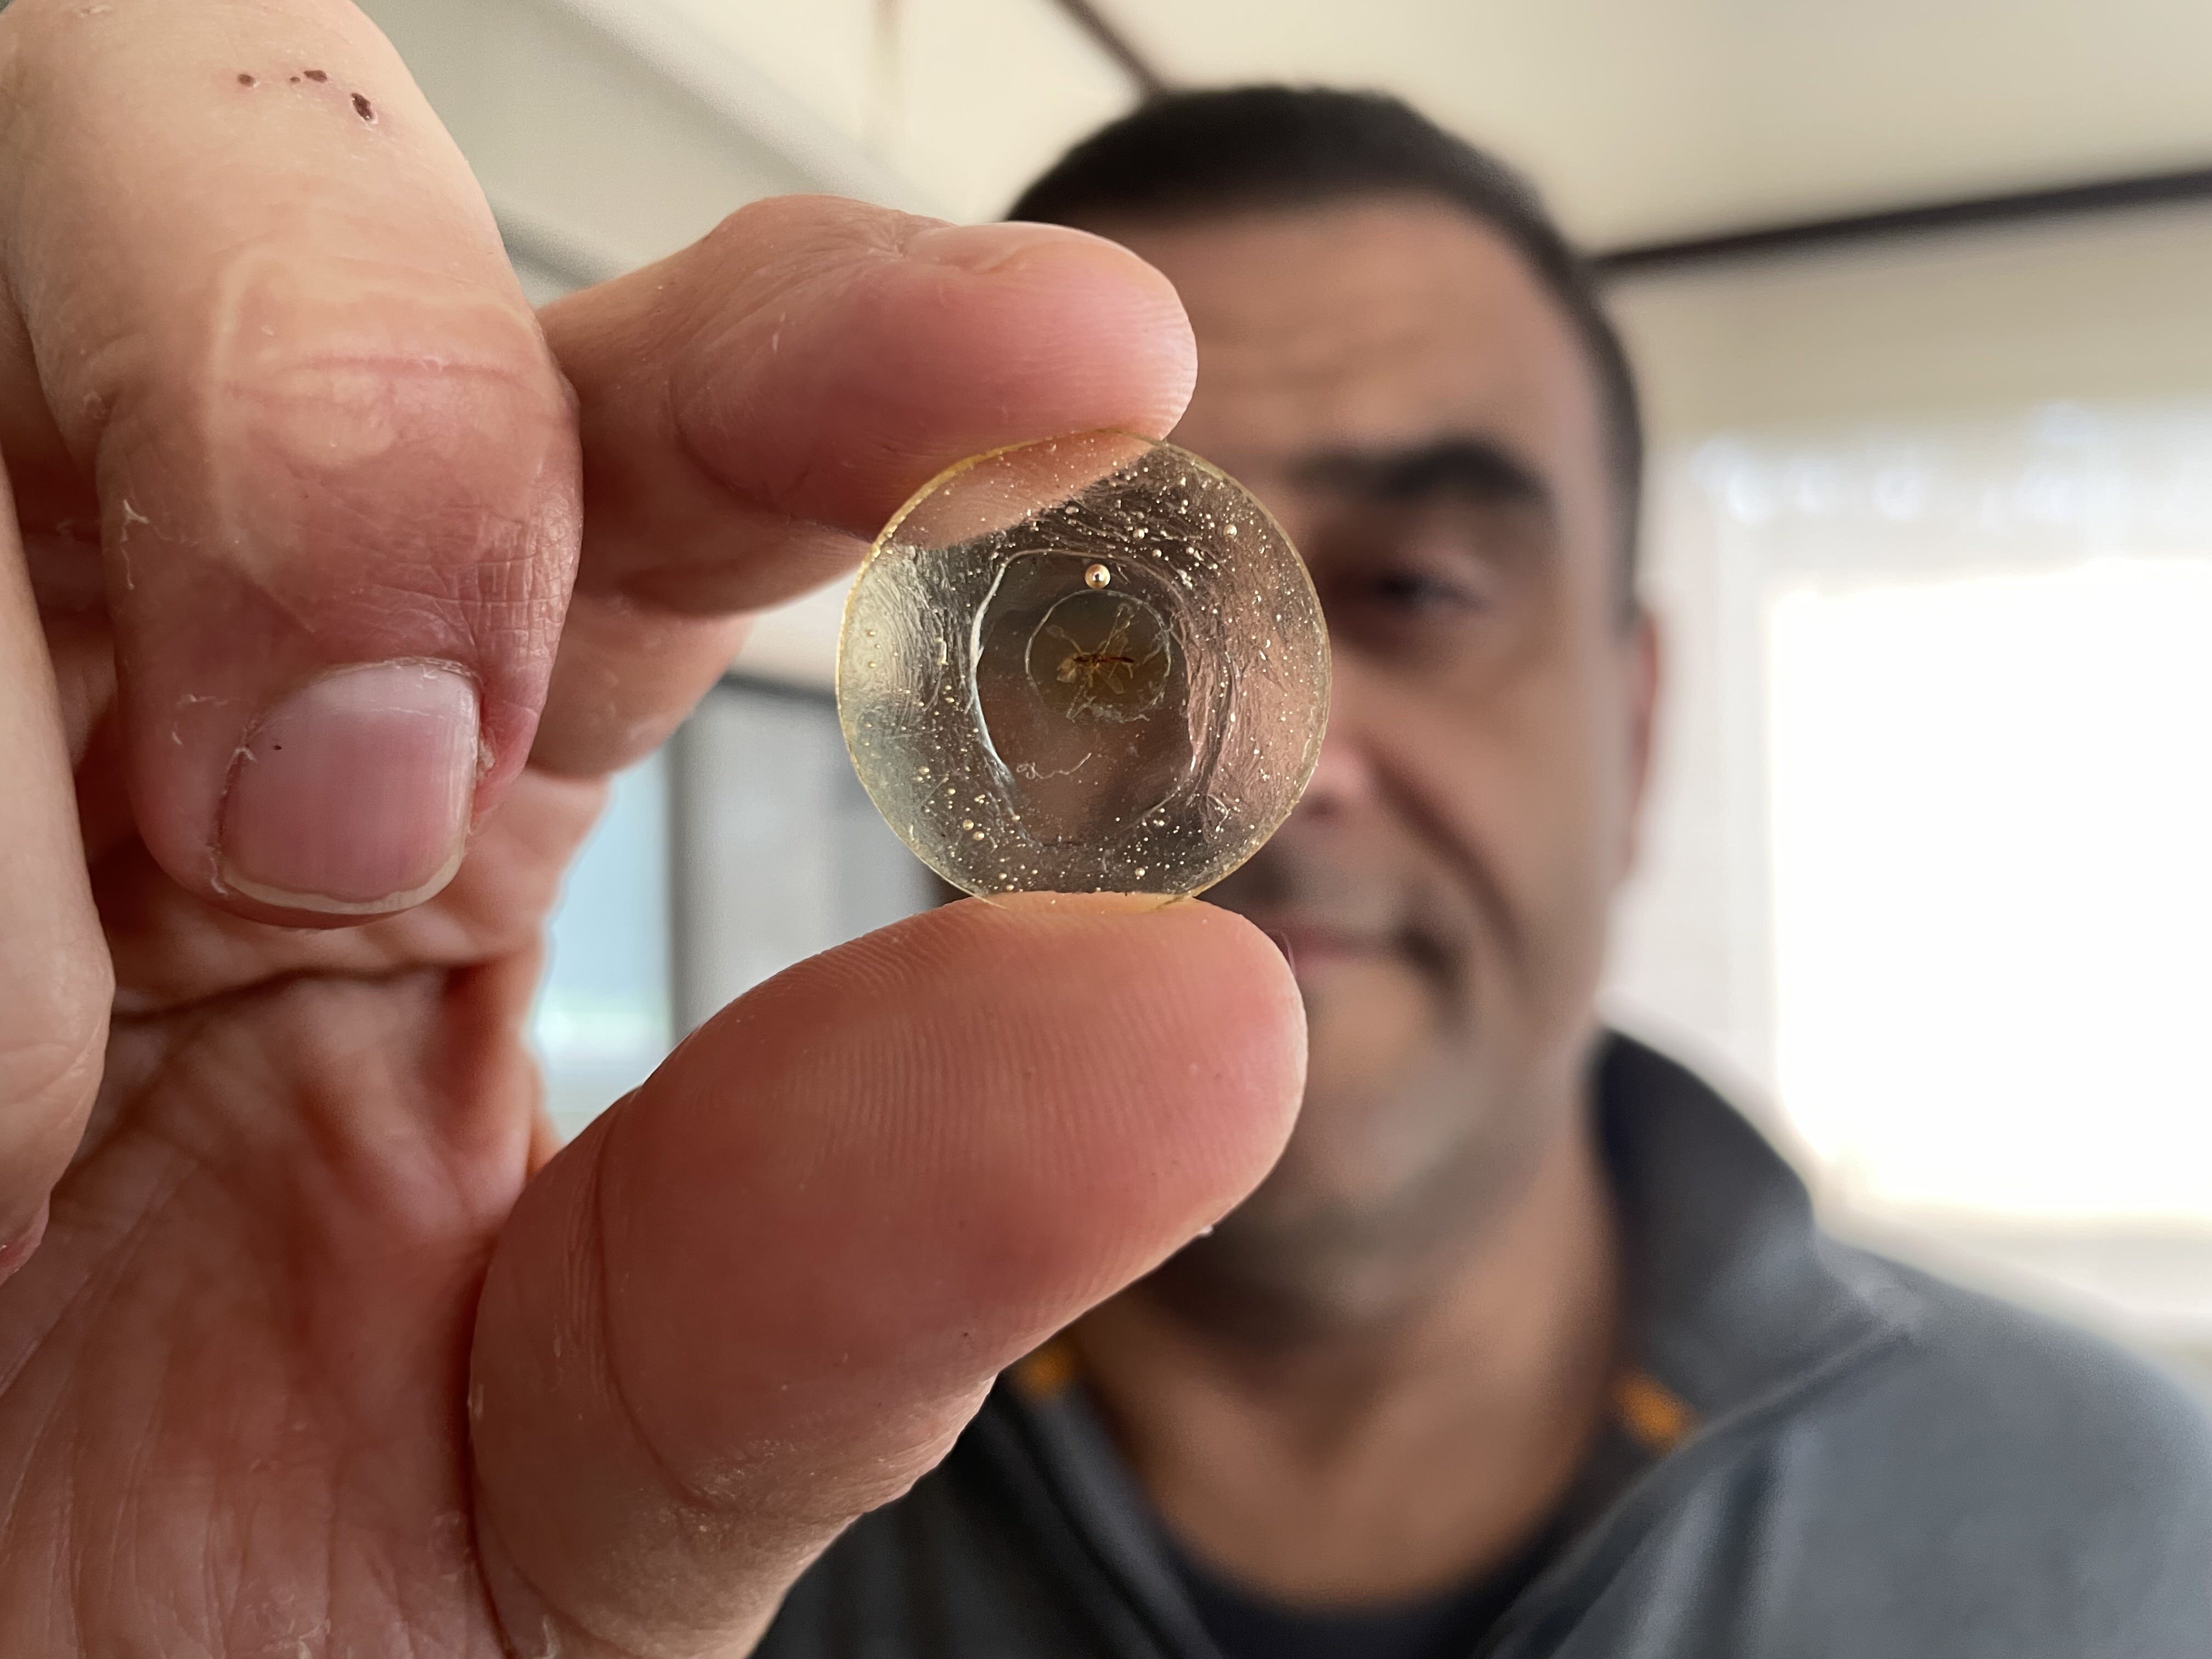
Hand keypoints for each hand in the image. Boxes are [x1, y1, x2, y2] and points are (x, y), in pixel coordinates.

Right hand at [0, 3, 1304, 1652]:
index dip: (873, 345)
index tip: (1094, 365)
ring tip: (30, 1121)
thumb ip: (843, 1267)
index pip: (686, 413)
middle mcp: (171, 617)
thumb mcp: (558, 1490)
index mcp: (446, 745)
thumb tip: (1204, 1024)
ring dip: (30, 700)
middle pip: (273, 179)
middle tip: (354, 779)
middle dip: (342, 403)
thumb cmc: (183, 1612)